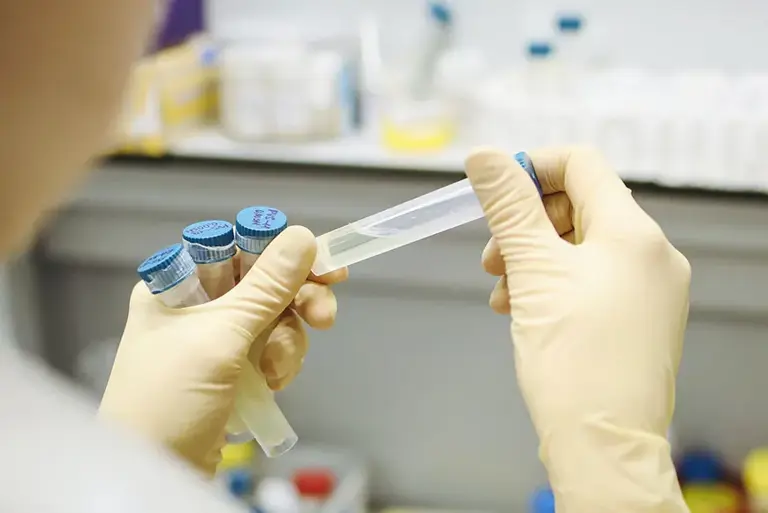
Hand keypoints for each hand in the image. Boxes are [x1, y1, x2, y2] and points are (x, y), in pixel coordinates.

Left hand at [99, 226, 347, 473]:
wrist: (156, 474)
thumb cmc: (170, 400)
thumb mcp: (220, 338)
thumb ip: (266, 287)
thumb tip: (303, 235)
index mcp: (177, 284)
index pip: (239, 248)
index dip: (282, 253)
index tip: (324, 263)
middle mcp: (197, 306)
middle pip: (265, 283)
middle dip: (296, 302)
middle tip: (325, 317)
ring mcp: (216, 339)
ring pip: (276, 318)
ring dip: (287, 342)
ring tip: (276, 372)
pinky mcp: (233, 369)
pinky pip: (273, 349)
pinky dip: (281, 364)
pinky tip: (272, 385)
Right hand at [465, 147, 690, 512]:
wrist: (604, 446)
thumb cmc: (572, 361)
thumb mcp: (531, 272)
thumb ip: (508, 207)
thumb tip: (486, 156)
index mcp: (633, 233)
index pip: (582, 164)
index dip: (531, 168)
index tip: (494, 194)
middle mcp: (653, 255)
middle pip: (579, 206)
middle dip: (526, 225)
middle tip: (493, 258)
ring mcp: (651, 289)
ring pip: (581, 247)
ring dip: (534, 259)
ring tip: (504, 295)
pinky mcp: (641, 318)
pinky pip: (593, 280)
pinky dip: (554, 285)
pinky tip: (525, 311)